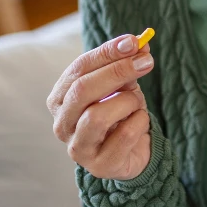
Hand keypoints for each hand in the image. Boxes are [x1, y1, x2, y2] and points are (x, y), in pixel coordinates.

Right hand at [47, 34, 155, 180]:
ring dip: (128, 102)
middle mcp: (61, 124)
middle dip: (117, 71)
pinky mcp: (99, 166)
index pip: (78, 69)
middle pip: (82, 90)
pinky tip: (140, 123)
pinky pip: (124, 135)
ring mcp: (78, 148)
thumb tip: (141, 46)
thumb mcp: (123, 84)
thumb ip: (126, 64)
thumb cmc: (122, 113)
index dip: (107, 52)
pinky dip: (139, 122)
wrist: (134, 151)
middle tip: (146, 62)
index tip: (134, 41)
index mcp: (60, 98)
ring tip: (137, 102)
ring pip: (98, 116)